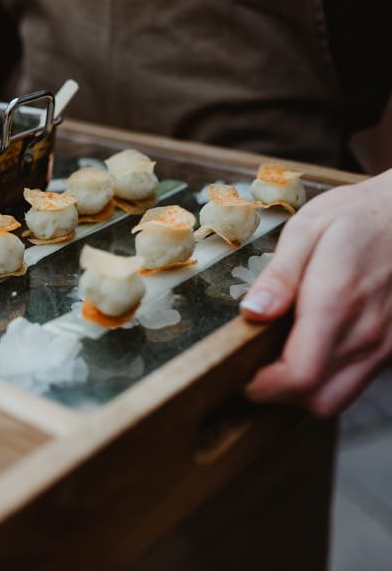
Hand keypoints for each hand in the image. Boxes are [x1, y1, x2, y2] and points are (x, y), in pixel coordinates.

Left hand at [240, 170, 391, 415]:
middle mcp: (365, 332)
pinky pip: (357, 380)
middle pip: (317, 399)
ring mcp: (385, 343)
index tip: (240, 376)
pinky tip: (311, 350)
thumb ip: (280, 276)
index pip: (299, 375)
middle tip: (254, 369)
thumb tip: (252, 312)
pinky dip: (329, 380)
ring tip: (279, 360)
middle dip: (279, 395)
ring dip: (304, 391)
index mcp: (335, 302)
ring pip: (339, 397)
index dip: (263, 387)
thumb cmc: (356, 216)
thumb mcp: (307, 229)